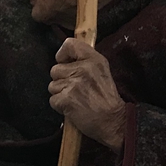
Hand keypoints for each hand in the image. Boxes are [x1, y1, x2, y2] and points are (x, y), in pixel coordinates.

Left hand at [48, 38, 126, 152]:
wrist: (113, 121)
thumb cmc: (107, 99)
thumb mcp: (102, 71)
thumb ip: (86, 61)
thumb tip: (66, 57)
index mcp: (93, 59)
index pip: (69, 44)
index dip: (63, 54)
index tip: (65, 62)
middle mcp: (82, 69)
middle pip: (55, 69)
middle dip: (61, 80)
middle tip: (75, 89)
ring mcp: (73, 84)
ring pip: (52, 86)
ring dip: (60, 94)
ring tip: (76, 99)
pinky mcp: (66, 99)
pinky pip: (53, 100)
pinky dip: (60, 106)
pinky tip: (73, 108)